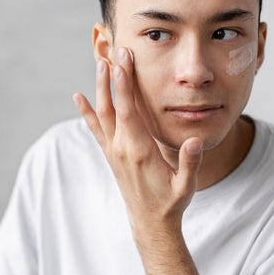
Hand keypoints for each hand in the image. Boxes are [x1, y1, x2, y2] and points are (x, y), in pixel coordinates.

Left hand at [73, 47, 203, 234]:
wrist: (150, 222)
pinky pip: (95, 129)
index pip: (129, 110)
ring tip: (99, 63)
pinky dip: (86, 112)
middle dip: (112, 77)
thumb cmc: (170, 202)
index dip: (125, 85)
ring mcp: (114, 151)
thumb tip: (195, 141)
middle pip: (113, 106)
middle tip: (114, 51)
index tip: (124, 61)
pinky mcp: (111, 155)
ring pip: (102, 114)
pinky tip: (78, 97)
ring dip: (100, 88)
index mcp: (140, 151)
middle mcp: (122, 148)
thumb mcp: (186, 186)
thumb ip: (191, 163)